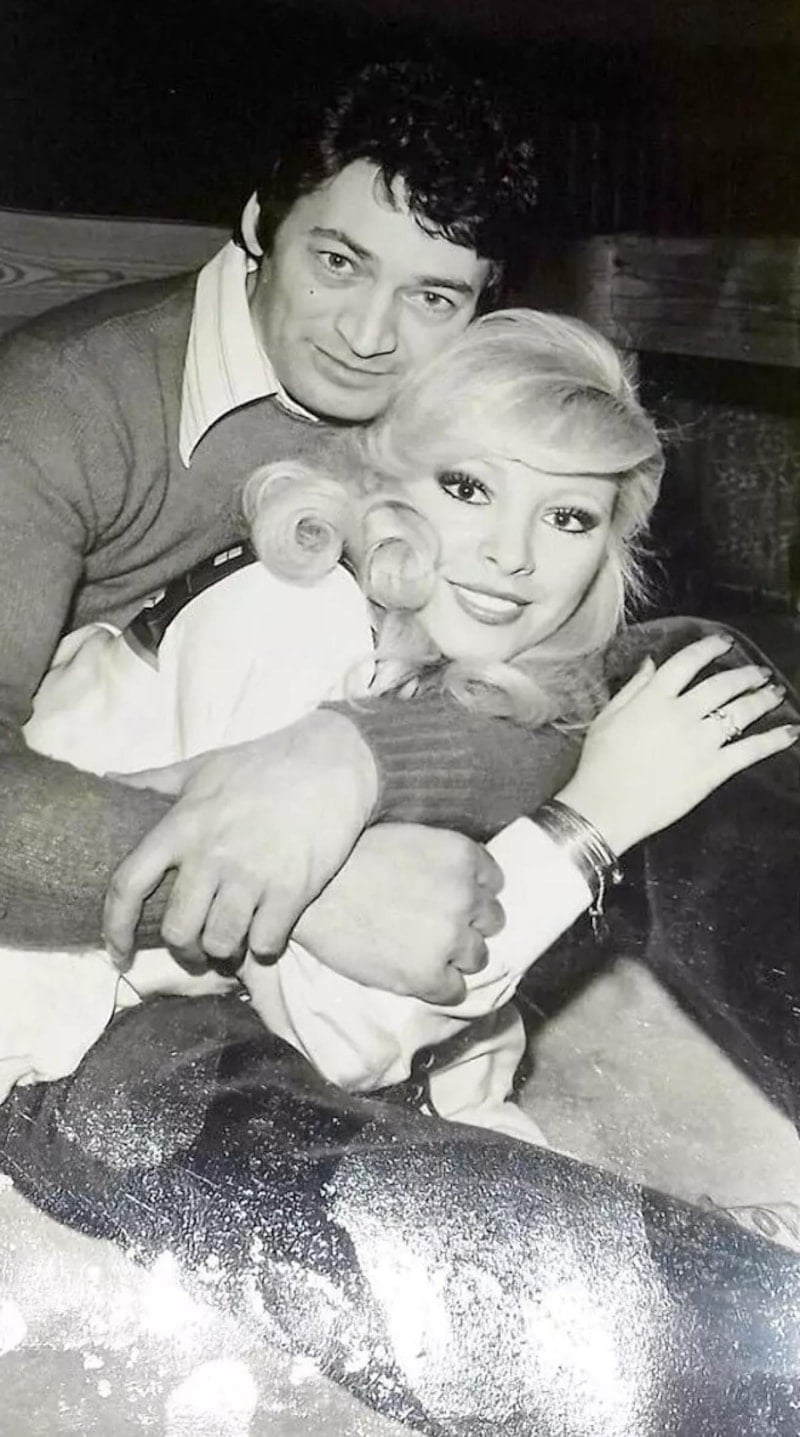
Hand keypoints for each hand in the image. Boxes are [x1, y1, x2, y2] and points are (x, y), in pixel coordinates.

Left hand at [102, 711, 377, 967]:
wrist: (332, 761)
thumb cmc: (262, 764)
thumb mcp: (201, 767)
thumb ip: (152, 781)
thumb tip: (107, 780)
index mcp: (181, 825)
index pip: (128, 886)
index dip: (115, 928)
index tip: (119, 954)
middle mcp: (211, 854)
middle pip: (178, 930)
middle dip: (185, 950)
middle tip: (197, 950)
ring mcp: (253, 873)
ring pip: (221, 943)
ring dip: (225, 952)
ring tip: (233, 943)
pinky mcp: (293, 888)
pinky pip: (266, 944)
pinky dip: (264, 947)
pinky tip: (268, 932)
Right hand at [292, 823, 505, 1003]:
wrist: (310, 895)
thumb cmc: (346, 860)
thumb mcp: (406, 840)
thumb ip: (440, 862)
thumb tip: (457, 883)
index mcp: (461, 857)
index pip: (494, 882)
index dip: (473, 893)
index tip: (453, 900)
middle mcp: (466, 896)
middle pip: (491, 921)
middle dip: (468, 925)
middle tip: (436, 927)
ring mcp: (450, 938)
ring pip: (478, 958)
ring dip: (456, 958)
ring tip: (424, 953)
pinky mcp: (428, 975)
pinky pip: (455, 991)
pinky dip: (439, 987)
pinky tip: (415, 976)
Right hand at [557, 632, 797, 854]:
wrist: (605, 807)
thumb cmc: (599, 763)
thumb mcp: (607, 717)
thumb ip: (633, 687)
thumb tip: (652, 662)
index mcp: (653, 698)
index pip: (687, 662)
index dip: (709, 648)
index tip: (725, 642)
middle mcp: (682, 713)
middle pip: (722, 685)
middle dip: (745, 675)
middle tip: (760, 672)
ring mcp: (700, 741)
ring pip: (740, 712)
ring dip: (762, 699)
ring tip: (776, 692)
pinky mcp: (713, 769)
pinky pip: (750, 749)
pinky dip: (774, 739)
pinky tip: (791, 731)